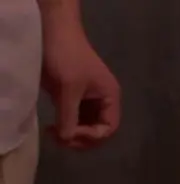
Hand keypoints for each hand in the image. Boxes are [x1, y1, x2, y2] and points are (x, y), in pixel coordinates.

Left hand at [40, 21, 120, 148]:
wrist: (53, 32)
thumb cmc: (66, 57)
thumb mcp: (68, 88)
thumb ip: (69, 116)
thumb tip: (67, 139)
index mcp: (110, 97)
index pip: (108, 128)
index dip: (92, 136)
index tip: (71, 133)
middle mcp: (103, 101)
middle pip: (99, 130)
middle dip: (82, 138)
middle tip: (60, 139)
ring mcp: (89, 100)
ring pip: (87, 127)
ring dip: (73, 134)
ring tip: (54, 134)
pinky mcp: (74, 97)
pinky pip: (75, 119)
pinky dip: (67, 126)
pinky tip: (54, 126)